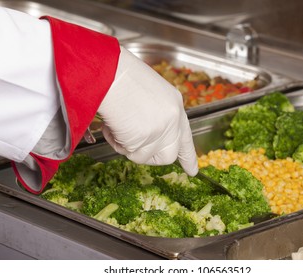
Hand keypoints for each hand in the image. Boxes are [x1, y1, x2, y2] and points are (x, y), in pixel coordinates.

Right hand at [98, 47, 197, 175]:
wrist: (109, 71)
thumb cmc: (118, 75)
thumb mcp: (145, 94)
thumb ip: (152, 115)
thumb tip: (143, 133)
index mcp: (174, 103)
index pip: (185, 136)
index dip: (188, 156)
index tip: (192, 170)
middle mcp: (174, 118)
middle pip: (168, 155)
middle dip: (150, 157)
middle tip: (133, 148)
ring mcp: (163, 130)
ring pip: (145, 156)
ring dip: (128, 146)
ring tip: (117, 125)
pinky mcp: (149, 138)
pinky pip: (130, 153)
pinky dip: (117, 143)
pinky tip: (112, 126)